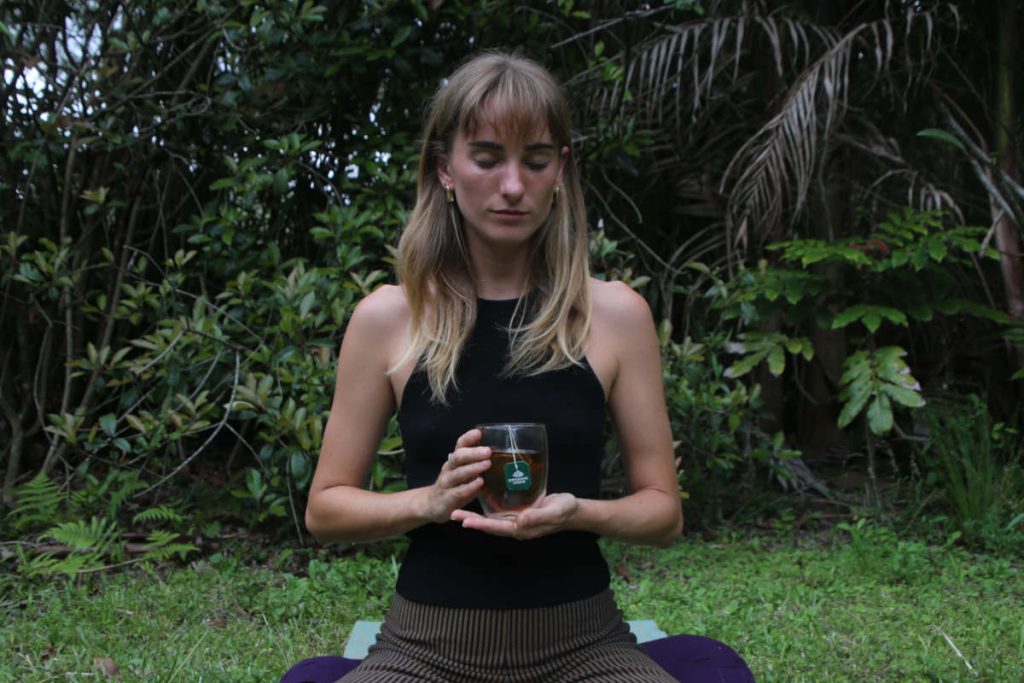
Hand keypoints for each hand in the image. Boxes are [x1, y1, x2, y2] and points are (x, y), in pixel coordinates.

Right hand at [420, 428, 491, 523]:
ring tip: (487, 464)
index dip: (468, 438)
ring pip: (459, 473)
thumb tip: (502, 456)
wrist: (432, 505)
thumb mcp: (464, 473)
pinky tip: (480, 483)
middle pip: (459, 457)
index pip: (460, 445)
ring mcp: (447, 483)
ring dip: (473, 468)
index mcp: (455, 460)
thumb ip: (477, 464)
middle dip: (473, 453)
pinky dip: (469, 487)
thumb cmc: (455, 486)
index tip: (478, 432)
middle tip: (488, 451)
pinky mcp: (447, 499)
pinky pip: (458, 491)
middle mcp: (449, 469)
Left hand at [450, 493, 578, 539]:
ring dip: (475, 517)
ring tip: (458, 511)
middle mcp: (517, 526)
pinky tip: (477, 501)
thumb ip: (539, 516)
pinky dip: (486, 509)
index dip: (482, 524)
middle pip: (490, 525)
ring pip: (492, 520)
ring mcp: (516, 521)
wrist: (573, 510)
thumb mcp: (555, 511)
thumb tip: (521, 520)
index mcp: (523, 528)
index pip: (499, 527)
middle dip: (472, 521)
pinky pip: (499, 513)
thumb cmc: (565, 509)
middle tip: (453, 515)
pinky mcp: (518, 513)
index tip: (466, 522)